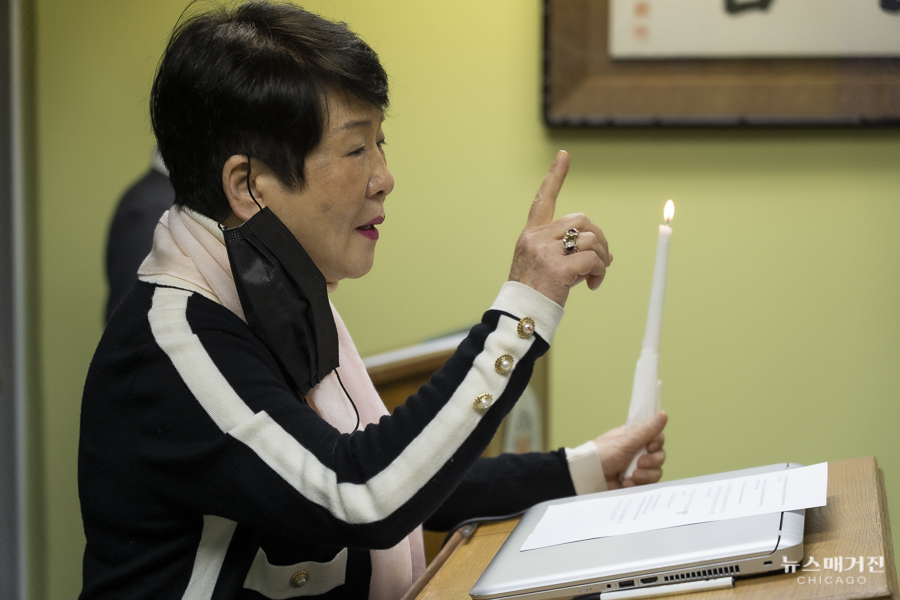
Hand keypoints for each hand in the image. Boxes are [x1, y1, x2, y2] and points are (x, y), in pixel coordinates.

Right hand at [508, 150, 612, 306]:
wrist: (520, 317)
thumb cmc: (533, 294)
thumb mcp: (545, 266)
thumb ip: (569, 253)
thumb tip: (607, 253)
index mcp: (531, 235)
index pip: (543, 200)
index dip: (555, 177)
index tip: (564, 156)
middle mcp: (536, 239)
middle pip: (581, 220)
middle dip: (599, 237)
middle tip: (601, 260)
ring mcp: (546, 252)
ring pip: (589, 239)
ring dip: (601, 258)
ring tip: (595, 276)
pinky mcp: (558, 268)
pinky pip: (592, 260)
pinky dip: (599, 272)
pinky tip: (591, 285)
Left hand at [593, 411, 666, 489]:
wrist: (591, 475)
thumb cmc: (603, 454)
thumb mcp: (626, 441)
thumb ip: (647, 430)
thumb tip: (663, 414)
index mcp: (636, 438)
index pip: (657, 438)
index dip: (657, 444)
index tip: (649, 446)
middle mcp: (639, 452)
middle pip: (660, 456)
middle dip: (651, 462)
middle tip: (639, 463)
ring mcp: (638, 468)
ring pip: (656, 472)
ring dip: (645, 475)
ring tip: (631, 476)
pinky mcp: (636, 482)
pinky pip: (647, 485)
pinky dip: (637, 484)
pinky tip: (626, 483)